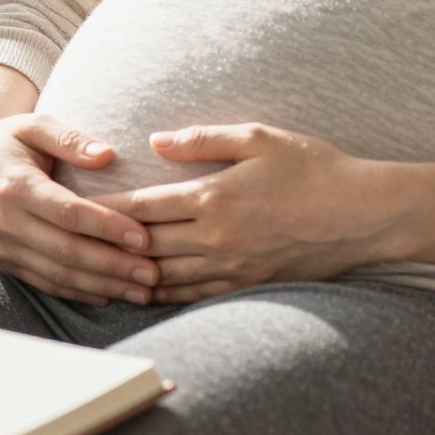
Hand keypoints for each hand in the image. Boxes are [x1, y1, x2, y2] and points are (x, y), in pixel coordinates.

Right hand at [0, 113, 164, 306]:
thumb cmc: (6, 140)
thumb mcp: (34, 125)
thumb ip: (70, 138)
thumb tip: (107, 154)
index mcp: (16, 186)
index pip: (68, 213)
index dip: (106, 227)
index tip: (143, 237)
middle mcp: (7, 222)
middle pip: (66, 251)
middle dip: (112, 266)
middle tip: (153, 274)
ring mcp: (4, 247)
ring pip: (58, 275)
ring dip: (102, 286)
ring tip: (142, 292)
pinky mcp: (6, 262)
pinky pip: (45, 283)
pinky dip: (78, 293)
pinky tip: (109, 296)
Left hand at [88, 124, 397, 303]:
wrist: (360, 214)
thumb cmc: (313, 168)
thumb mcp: (259, 138)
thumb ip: (203, 139)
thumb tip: (155, 143)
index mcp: (214, 197)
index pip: (143, 207)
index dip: (105, 209)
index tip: (74, 206)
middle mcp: (216, 238)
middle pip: (145, 245)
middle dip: (107, 245)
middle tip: (73, 242)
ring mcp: (231, 267)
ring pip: (164, 277)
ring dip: (130, 275)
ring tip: (99, 271)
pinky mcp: (247, 285)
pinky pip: (193, 296)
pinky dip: (164, 295)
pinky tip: (147, 291)